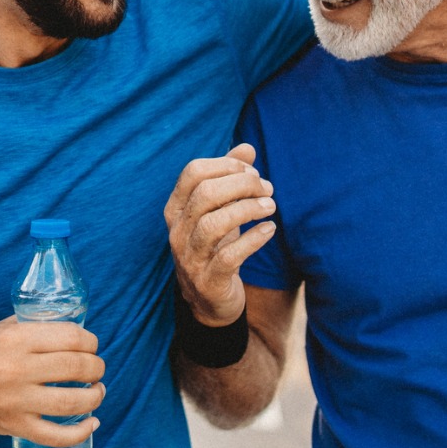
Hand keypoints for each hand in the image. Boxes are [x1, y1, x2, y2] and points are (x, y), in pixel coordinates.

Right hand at [0, 317, 104, 445]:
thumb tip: (72, 326)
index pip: (70, 337)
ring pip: (72, 402)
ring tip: (97, 391)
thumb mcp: (1, 329)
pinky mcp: (15, 426)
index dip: (90, 341)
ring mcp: (17, 401)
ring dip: (95, 396)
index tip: (92, 345)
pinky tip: (92, 423)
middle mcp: (18, 369)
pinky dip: (80, 432)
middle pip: (76, 368)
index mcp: (16, 339)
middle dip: (96, 367)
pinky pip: (56, 436)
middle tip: (96, 368)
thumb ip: (34, 325)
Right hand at [164, 143, 276, 325]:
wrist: (210, 300)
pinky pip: (229, 256)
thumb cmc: (215, 245)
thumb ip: (230, 178)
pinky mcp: (209, 281)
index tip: (252, 171)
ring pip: (213, 224)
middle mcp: (177, 231)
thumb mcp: (219, 210)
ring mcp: (190, 257)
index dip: (226, 165)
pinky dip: (253, 239)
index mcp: (176, 208)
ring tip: (270, 206)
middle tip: (267, 189)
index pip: (193, 172)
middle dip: (242, 185)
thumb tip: (247, 147)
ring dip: (248, 209)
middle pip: (205, 194)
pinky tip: (269, 229)